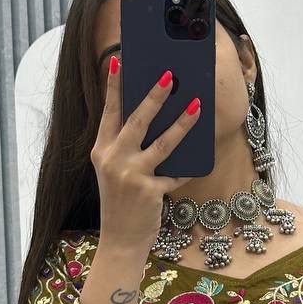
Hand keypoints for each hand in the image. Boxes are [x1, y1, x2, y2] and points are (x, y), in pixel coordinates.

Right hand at [92, 54, 200, 251]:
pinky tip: (201, 160)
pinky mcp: (149, 191)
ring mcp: (131, 175)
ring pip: (163, 143)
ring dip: (182, 122)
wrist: (120, 241)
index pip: (109, 112)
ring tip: (196, 104)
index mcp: (101, 151)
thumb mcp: (116, 172)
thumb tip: (155, 120)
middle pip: (137, 120)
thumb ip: (128, 148)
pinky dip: (188, 169)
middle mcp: (113, 160)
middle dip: (154, 95)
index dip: (113, 87)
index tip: (118, 62)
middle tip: (169, 75)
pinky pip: (175, 173)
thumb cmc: (122, 203)